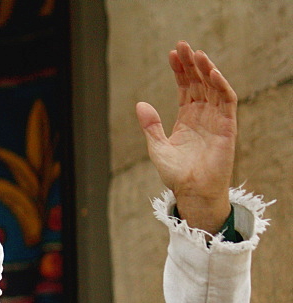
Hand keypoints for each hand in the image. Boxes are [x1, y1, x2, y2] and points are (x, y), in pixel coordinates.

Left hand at [136, 41, 235, 231]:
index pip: (184, 87)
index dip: (179, 71)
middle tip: (183, 45)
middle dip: (191, 64)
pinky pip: (227, 101)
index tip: (172, 54)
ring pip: (213, 87)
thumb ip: (150, 126)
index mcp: (186, 118)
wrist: (192, 191)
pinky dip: (221, 85)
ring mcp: (216, 119)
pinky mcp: (227, 126)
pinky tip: (211, 72)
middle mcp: (202, 115)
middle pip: (198, 83)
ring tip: (197, 54)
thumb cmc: (176, 174)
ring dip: (206, 69)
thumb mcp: (157, 147)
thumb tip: (140, 104)